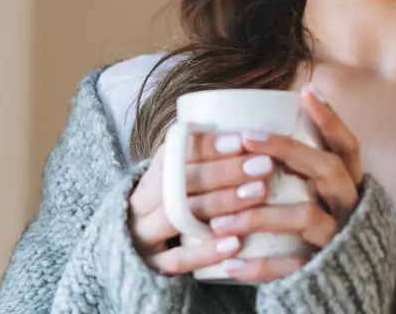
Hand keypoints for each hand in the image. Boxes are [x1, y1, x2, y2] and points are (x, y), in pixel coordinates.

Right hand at [127, 131, 274, 274]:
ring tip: (259, 193)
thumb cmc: (172, 210)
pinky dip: (205, 251)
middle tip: (264, 165)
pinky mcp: (151, 266)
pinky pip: (177, 259)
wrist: (131, 255)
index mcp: (150, 176)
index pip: (174, 152)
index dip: (207, 145)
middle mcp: (142, 203)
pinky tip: (235, 243)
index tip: (242, 139)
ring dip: (221, 203)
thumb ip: (203, 162)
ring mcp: (144, 235)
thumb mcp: (177, 184)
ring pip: (180, 215)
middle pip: (181, 182)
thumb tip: (252, 130)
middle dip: (224, 171)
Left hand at [207, 84, 363, 281]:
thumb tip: (276, 117)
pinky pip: (291, 267)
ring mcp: (339, 239)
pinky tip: (229, 263)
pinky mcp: (324, 272)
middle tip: (246, 139)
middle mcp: (351, 207)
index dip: (331, 118)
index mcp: (351, 184)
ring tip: (219, 219)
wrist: (347, 289)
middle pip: (328, 170)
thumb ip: (307, 168)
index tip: (306, 91)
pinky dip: (259, 266)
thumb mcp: (324, 196)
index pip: (348, 146)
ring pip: (305, 216)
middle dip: (287, 150)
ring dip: (259, 213)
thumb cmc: (324, 229)